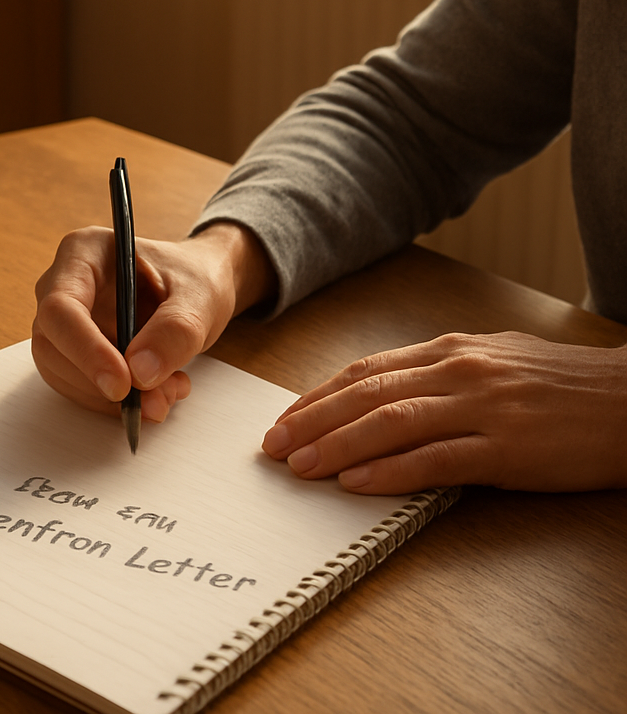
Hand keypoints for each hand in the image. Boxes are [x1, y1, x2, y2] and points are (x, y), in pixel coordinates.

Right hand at [32, 222, 274, 422]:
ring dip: (109, 398)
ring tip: (166, 394)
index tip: (122, 383)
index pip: (60, 306)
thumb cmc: (193, 278)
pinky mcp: (73, 351)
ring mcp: (65, 320)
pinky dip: (113, 402)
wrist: (198, 291)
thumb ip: (175, 330)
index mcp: (84, 252)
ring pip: (61, 371)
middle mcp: (63, 283)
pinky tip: (154, 393)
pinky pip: (78, 386)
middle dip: (100, 381)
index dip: (85, 349)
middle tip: (156, 399)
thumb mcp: (200, 297)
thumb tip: (139, 373)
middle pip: (53, 343)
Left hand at [262, 331, 626, 493]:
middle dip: (312, 419)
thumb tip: (384, 389)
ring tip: (299, 465)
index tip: (285, 415)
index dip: (319, 394)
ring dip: (337, 444)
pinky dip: (391, 471)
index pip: (366, 370)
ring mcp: (482, 408)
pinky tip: (356, 482)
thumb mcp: (493, 360)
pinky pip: (437, 460)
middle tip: (272, 444)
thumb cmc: (561, 383)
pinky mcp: (508, 448)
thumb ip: (438, 371)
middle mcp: (458, 371)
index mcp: (451, 350)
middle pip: (367, 394)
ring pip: (392, 422)